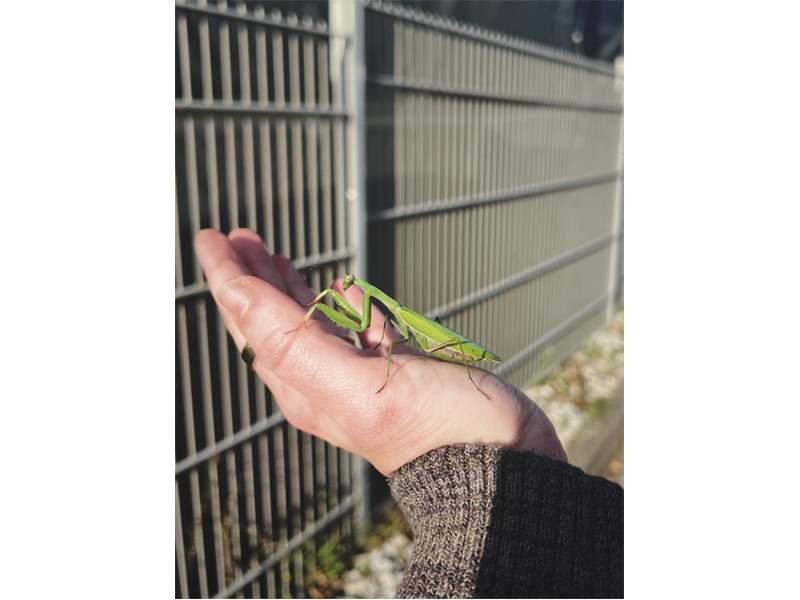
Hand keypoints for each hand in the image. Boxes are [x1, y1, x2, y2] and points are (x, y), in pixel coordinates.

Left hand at [195, 228, 565, 474]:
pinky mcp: (394, 370)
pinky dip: (342, 304)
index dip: (226, 276)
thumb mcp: (358, 389)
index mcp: (305, 387)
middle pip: (272, 318)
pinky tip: (341, 288)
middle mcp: (324, 382)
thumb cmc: (436, 430)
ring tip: (274, 255)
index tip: (209, 237)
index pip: (250, 320)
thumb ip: (295, 346)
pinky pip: (355, 330)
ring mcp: (360, 376)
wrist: (500, 461)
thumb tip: (237, 297)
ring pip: (309, 322)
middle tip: (241, 235)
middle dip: (251, 274)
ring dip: (288, 286)